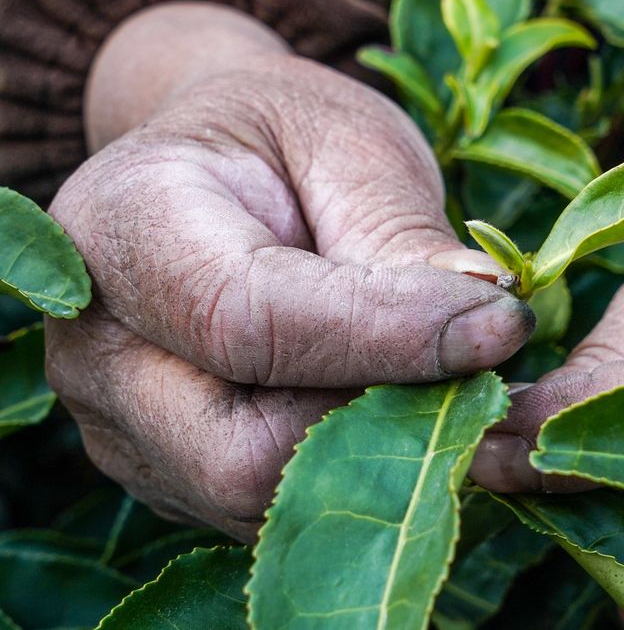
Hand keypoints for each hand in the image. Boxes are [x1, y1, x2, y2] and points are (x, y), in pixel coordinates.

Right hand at [44, 5, 533, 540]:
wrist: (212, 174)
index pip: (248, 321)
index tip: (501, 325)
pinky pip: (263, 510)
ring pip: (259, 499)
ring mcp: (118, 425)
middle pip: (240, 450)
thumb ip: (400, 235)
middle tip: (472, 363)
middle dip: (380, 420)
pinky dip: (346, 471)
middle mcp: (94, 348)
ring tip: (433, 374)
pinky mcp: (162, 472)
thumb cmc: (280, 140)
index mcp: (124, 225)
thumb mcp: (348, 146)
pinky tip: (387, 403)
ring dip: (374, 453)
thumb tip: (487, 327)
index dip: (387, 338)